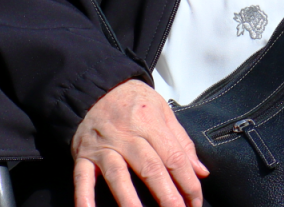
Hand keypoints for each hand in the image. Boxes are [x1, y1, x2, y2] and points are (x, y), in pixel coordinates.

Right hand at [70, 79, 207, 206]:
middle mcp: (128, 136)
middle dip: (167, 196)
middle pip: (151, 169)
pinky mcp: (84, 156)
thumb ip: (182, 143)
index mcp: (151, 124)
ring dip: (130, 201)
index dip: (188, 183)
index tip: (195, 202)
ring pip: (118, 176)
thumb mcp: (164, 112)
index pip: (174, 158)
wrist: (96, 89)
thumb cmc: (135, 102)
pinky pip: (82, 179)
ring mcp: (104, 147)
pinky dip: (84, 197)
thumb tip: (201, 172)